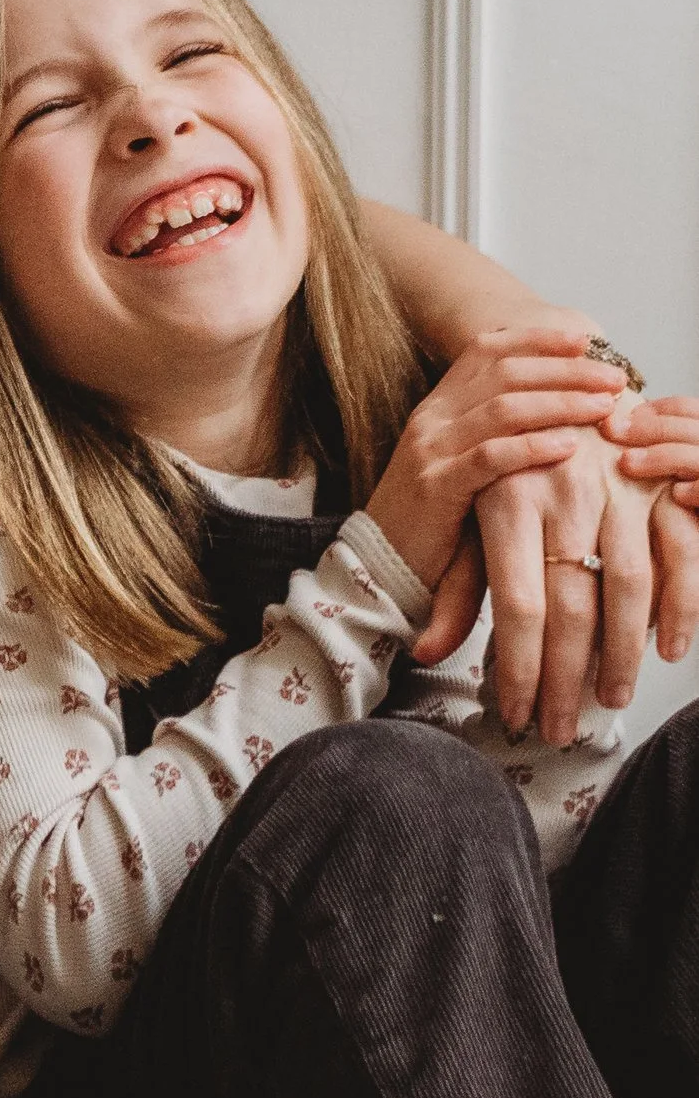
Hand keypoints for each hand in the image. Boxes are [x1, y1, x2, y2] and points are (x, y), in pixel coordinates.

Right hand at [364, 327, 626, 611]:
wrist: (380, 566)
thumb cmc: (436, 520)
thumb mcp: (462, 463)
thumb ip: (498, 433)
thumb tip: (561, 405)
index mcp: (438, 405)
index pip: (487, 349)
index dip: (537, 340)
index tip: (585, 341)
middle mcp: (431, 418)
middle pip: (505, 372)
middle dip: (566, 370)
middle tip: (614, 378)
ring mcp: (430, 450)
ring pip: (503, 408)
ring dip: (561, 402)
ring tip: (604, 407)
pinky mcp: (436, 488)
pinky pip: (491, 457)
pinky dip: (533, 447)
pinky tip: (569, 445)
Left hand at [416, 391, 698, 732]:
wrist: (557, 367)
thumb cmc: (508, 458)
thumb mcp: (472, 511)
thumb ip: (455, 584)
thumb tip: (423, 649)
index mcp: (507, 502)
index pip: (517, 605)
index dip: (521, 668)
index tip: (517, 714)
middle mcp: (563, 494)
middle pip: (572, 607)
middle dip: (566, 679)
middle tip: (560, 730)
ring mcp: (618, 487)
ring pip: (628, 586)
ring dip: (622, 655)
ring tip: (609, 702)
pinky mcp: (660, 482)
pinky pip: (680, 551)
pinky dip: (681, 605)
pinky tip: (667, 649)